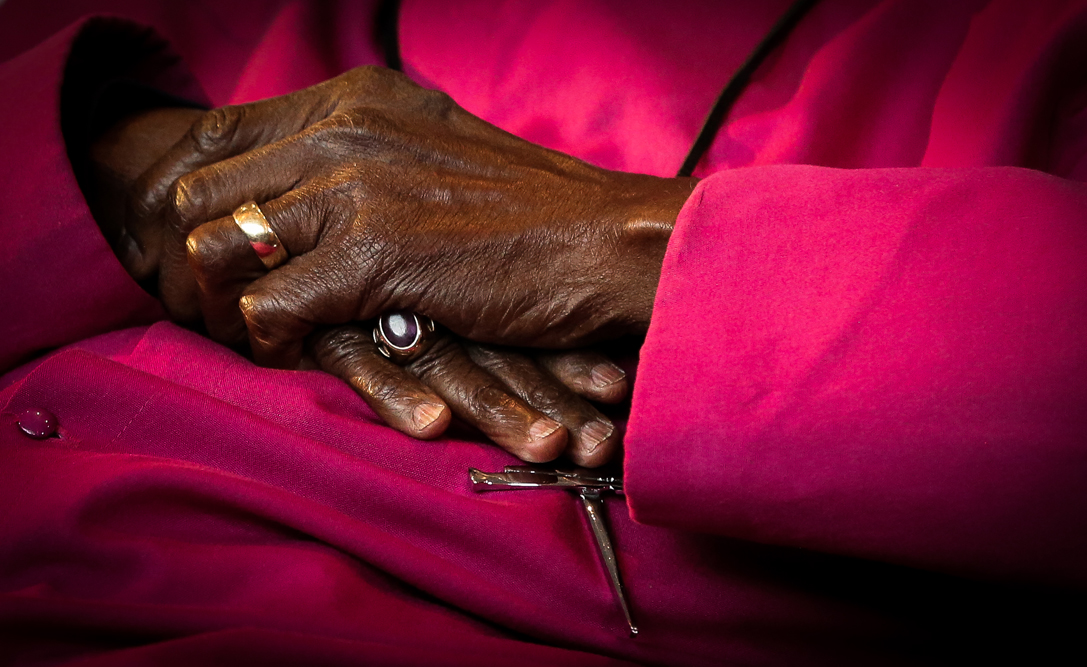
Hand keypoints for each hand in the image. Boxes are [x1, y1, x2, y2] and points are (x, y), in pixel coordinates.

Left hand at [86, 100, 629, 466]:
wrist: (607, 242)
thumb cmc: (534, 212)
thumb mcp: (438, 152)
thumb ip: (369, 153)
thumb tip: (310, 184)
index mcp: (358, 99)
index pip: (221, 136)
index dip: (207, 195)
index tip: (229, 247)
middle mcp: (344, 130)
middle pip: (202, 191)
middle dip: (206, 256)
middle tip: (233, 302)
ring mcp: (355, 189)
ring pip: (217, 247)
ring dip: (227, 301)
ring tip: (263, 331)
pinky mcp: (373, 257)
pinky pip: (268, 308)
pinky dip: (273, 340)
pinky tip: (302, 351)